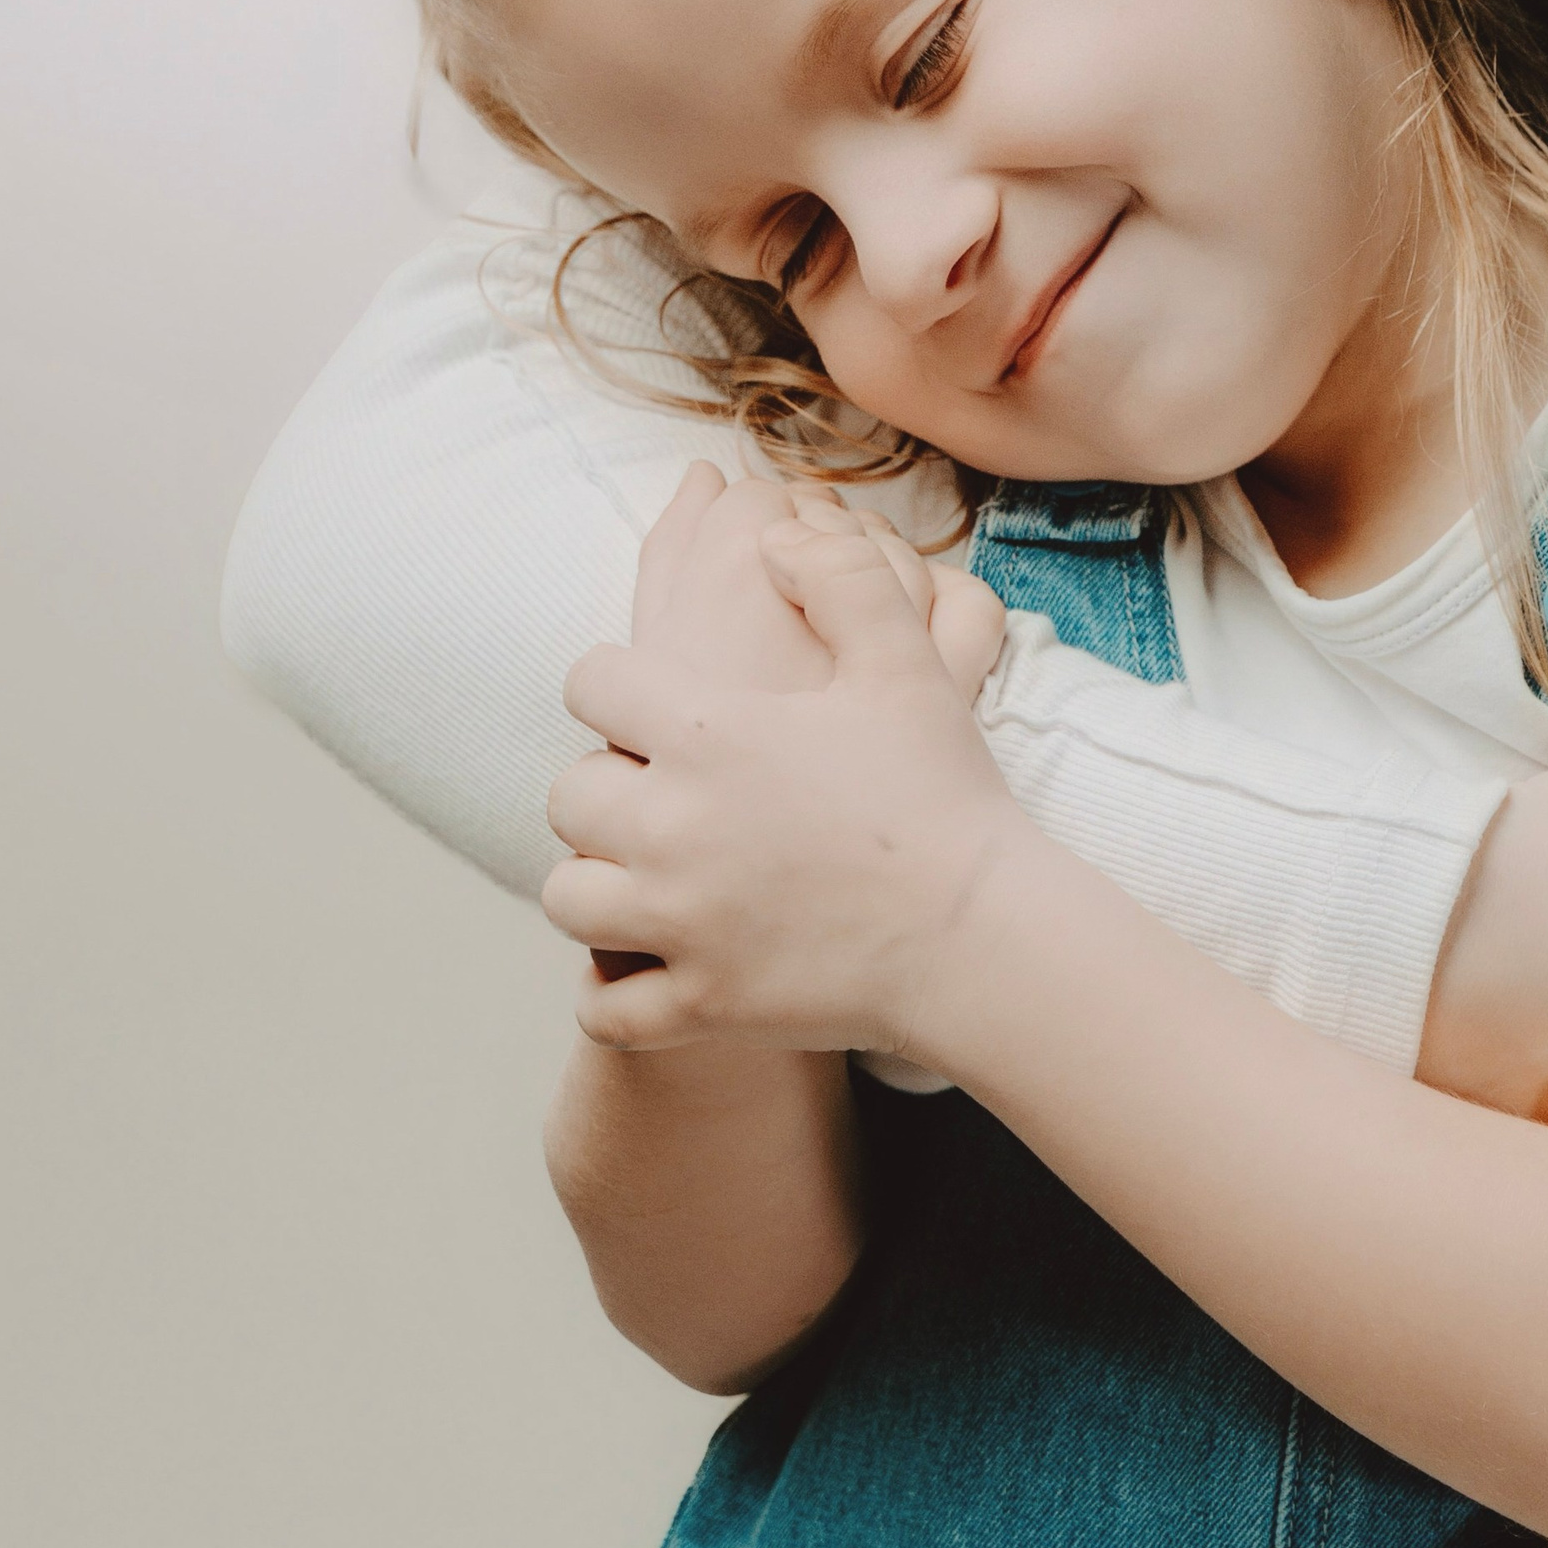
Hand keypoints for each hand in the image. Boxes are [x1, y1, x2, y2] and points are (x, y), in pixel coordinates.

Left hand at [543, 499, 1035, 1060]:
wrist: (980, 931)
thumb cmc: (943, 792)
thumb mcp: (906, 659)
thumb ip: (841, 576)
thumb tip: (776, 536)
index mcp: (711, 733)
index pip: (592, 682)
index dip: (614, 680)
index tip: (645, 697)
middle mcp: (673, 826)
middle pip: (567, 794)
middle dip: (602, 784)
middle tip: (654, 790)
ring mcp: (680, 923)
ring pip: (568, 898)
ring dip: (595, 882)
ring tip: (642, 875)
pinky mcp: (698, 1003)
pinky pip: (604, 1011)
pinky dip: (613, 994)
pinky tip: (647, 966)